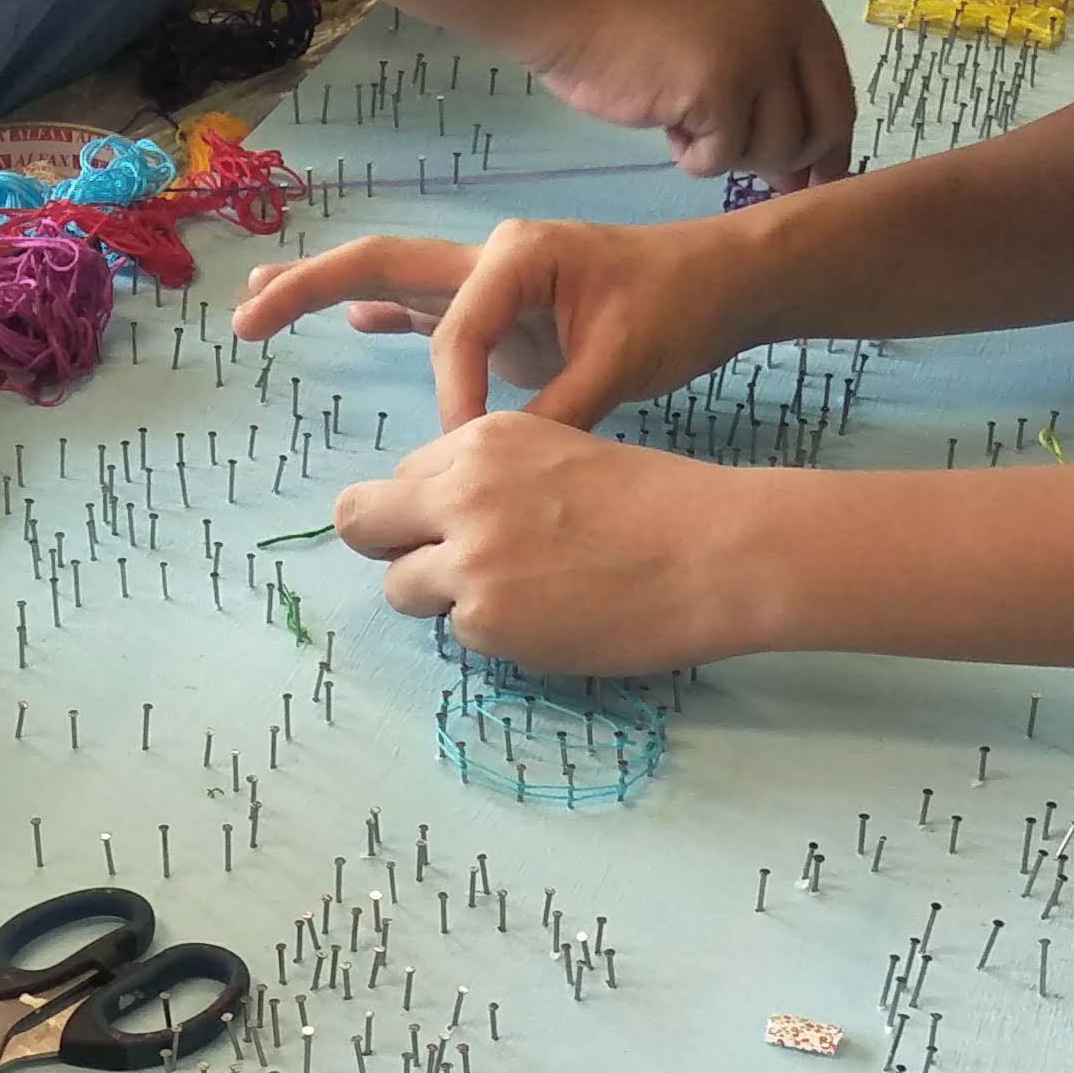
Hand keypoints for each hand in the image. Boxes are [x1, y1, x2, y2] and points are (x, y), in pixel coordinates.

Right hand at [236, 210, 756, 431]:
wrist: (723, 282)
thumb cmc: (679, 309)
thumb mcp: (625, 361)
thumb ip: (561, 410)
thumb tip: (509, 464)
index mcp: (515, 256)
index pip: (453, 334)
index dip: (453, 399)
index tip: (466, 456)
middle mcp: (491, 256)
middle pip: (381, 264)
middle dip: (309, 287)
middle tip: (247, 315)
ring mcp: (493, 278)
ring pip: (393, 280)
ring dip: (328, 291)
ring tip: (258, 304)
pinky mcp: (504, 305)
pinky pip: (428, 307)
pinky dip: (386, 316)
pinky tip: (349, 325)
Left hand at [330, 412, 749, 665]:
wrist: (713, 550)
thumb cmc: (656, 503)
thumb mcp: (560, 452)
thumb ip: (492, 477)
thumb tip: (442, 519)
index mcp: (482, 439)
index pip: (405, 475)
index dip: (427, 509)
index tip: (465, 528)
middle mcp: (461, 489)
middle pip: (360, 520)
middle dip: (387, 546)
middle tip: (433, 570)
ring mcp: (468, 557)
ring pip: (399, 587)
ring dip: (440, 599)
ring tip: (513, 599)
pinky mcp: (485, 619)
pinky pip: (456, 632)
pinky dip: (494, 634)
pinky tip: (550, 619)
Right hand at [532, 0, 855, 178]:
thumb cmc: (632, 22)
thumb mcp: (723, 36)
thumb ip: (769, 84)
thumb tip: (804, 172)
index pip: (838, 87)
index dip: (829, 146)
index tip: (814, 182)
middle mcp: (788, 14)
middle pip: (821, 125)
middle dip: (785, 160)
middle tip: (751, 173)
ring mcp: (757, 48)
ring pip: (774, 148)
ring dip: (726, 154)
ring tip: (686, 122)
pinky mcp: (720, 85)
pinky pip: (721, 158)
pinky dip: (692, 157)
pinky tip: (666, 123)